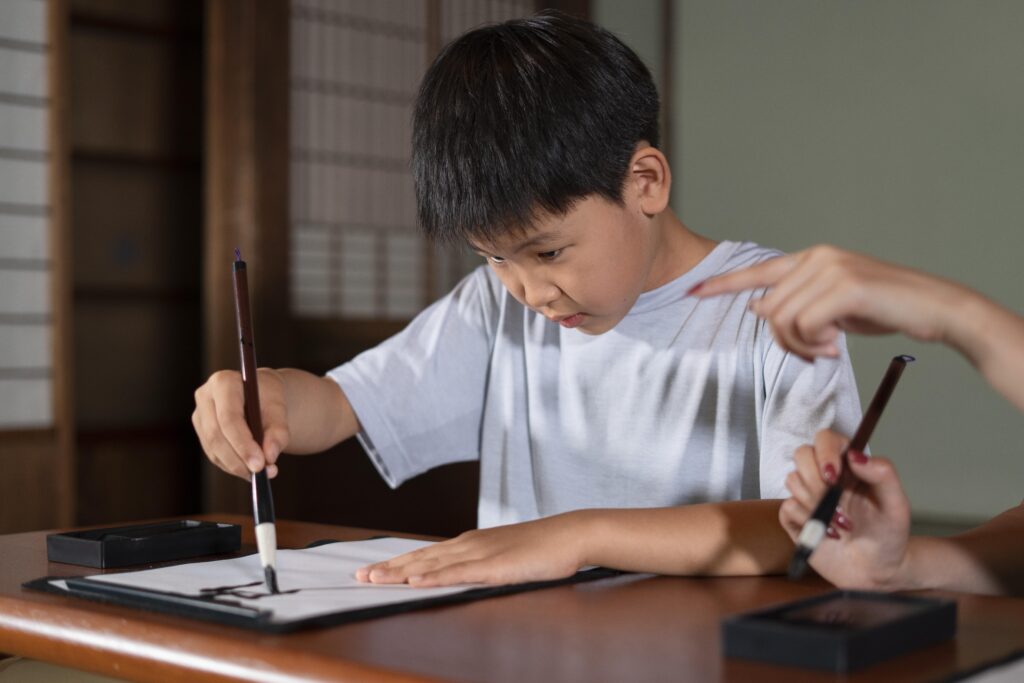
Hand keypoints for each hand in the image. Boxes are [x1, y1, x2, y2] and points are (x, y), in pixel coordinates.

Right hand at [192, 368, 289, 479]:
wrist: (260, 394)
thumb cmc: (269, 398)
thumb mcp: (280, 408)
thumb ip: (278, 431)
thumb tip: (269, 456)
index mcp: (223, 382)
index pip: (229, 418)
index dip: (243, 444)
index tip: (259, 464)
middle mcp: (205, 397)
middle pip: (216, 435)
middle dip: (239, 459)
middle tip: (261, 473)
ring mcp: (200, 415)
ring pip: (213, 449)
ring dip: (237, 466)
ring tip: (262, 473)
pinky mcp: (201, 432)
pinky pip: (214, 455)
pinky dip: (232, 466)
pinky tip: (249, 469)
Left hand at [355, 513, 587, 586]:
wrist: (570, 534)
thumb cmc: (541, 548)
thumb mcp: (503, 557)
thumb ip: (480, 565)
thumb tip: (460, 576)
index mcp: (469, 543)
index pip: (424, 554)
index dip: (396, 563)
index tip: (371, 570)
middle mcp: (468, 544)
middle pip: (420, 558)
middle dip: (388, 568)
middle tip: (359, 576)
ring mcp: (480, 554)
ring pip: (432, 564)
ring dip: (401, 572)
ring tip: (375, 578)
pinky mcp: (494, 566)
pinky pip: (459, 573)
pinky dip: (434, 577)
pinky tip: (416, 581)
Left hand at [690, 245, 967, 359]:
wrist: (934, 307)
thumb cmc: (885, 308)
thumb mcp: (834, 306)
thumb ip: (798, 303)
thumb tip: (759, 309)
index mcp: (812, 258)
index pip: (758, 271)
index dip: (723, 284)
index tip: (693, 292)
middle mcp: (817, 257)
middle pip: (769, 308)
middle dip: (784, 340)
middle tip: (815, 352)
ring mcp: (831, 269)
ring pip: (783, 319)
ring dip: (800, 346)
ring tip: (827, 350)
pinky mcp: (844, 287)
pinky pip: (804, 325)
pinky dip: (814, 344)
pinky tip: (835, 347)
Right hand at [780, 429, 912, 589]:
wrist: (876, 571)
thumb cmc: (888, 535)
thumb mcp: (897, 505)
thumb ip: (883, 475)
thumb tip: (855, 456)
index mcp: (849, 466)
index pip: (826, 439)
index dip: (824, 452)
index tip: (834, 476)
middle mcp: (825, 476)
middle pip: (801, 454)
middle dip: (817, 482)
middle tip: (839, 503)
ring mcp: (808, 495)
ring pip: (792, 480)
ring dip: (818, 506)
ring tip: (841, 525)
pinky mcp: (795, 517)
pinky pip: (787, 507)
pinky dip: (808, 522)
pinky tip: (828, 534)